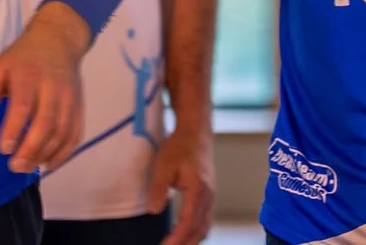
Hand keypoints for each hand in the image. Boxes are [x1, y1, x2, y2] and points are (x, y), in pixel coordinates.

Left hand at [0, 0, 91, 172]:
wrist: (59, 40)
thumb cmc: (24, 56)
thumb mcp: (0, 65)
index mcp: (29, 76)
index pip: (23, 106)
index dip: (14, 129)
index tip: (4, 149)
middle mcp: (52, 88)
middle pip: (45, 124)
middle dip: (30, 149)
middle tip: (15, 167)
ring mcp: (69, 99)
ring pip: (62, 132)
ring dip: (45, 154)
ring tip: (28, 167)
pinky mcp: (79, 107)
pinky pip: (75, 134)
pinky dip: (64, 153)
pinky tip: (49, 164)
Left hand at [148, 117, 214, 244]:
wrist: (196, 131)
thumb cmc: (179, 146)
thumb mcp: (163, 165)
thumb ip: (159, 189)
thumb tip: (154, 211)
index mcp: (198, 191)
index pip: (189, 224)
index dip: (177, 239)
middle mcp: (209, 196)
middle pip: (200, 230)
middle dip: (185, 244)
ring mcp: (211, 196)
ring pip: (205, 227)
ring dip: (191, 239)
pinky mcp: (209, 194)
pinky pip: (205, 219)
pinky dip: (196, 231)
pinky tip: (184, 233)